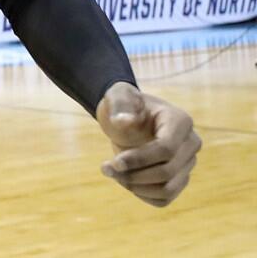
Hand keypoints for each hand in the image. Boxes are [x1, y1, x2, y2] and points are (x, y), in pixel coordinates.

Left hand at [96, 82, 200, 206]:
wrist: (126, 116)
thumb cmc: (123, 105)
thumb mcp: (117, 97)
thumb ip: (120, 105)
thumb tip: (124, 121)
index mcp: (180, 121)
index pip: (167, 149)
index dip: (140, 159)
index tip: (115, 162)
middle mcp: (191, 144)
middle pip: (167, 172)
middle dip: (133, 175)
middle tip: (106, 167)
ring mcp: (187, 163)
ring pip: (168, 189)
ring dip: (136, 187)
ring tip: (113, 174)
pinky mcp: (179, 179)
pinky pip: (164, 199)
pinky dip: (142, 195)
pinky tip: (125, 181)